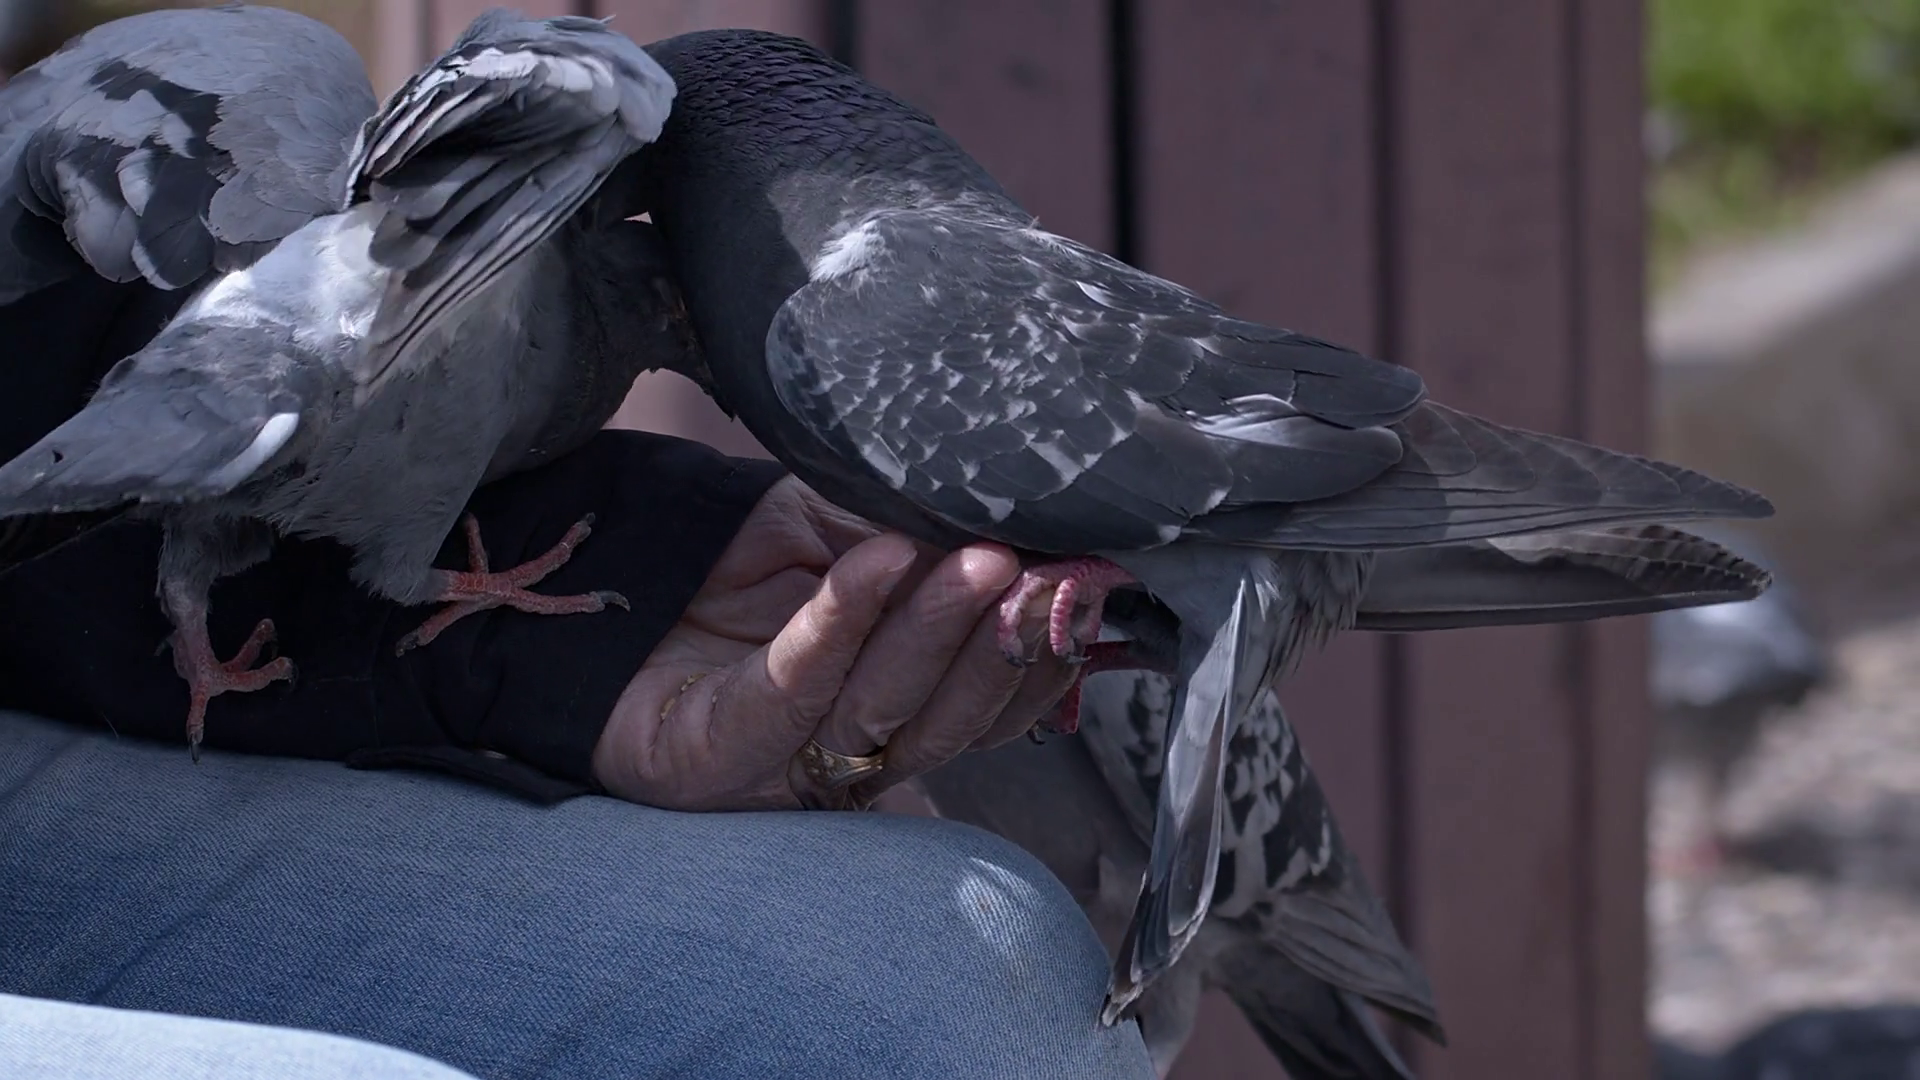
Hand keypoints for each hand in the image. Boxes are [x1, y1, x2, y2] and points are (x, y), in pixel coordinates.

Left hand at [591, 476, 1076, 810]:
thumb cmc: (719, 557)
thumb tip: (1023, 522)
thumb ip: (914, 534)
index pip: (991, 698)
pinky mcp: (718, 755)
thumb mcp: (834, 526)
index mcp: (897, 701)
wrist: (594, 579)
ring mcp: (786, 758)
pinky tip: (872, 562)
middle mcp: (853, 744)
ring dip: (940, 630)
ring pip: (888, 710)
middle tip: (1051, 574)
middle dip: (1009, 644)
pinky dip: (838, 624)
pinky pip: (791, 689)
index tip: (1090, 583)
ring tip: (980, 559)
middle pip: (954, 717)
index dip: (1043, 649)